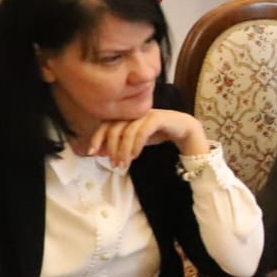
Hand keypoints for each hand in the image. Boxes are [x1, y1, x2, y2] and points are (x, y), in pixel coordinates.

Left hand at [79, 109, 208, 166]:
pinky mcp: (157, 117)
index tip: (91, 153)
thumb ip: (119, 145)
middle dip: (111, 148)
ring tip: (124, 164)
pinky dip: (136, 145)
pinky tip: (136, 156)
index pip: (106, 125)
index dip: (97, 138)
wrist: (185, 130)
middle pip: (114, 128)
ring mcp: (145, 114)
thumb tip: (100, 153)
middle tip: (114, 164)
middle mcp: (134, 113)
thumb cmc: (158, 134)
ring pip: (127, 131)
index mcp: (126, 116)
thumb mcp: (135, 142)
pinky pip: (142, 131)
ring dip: (124, 150)